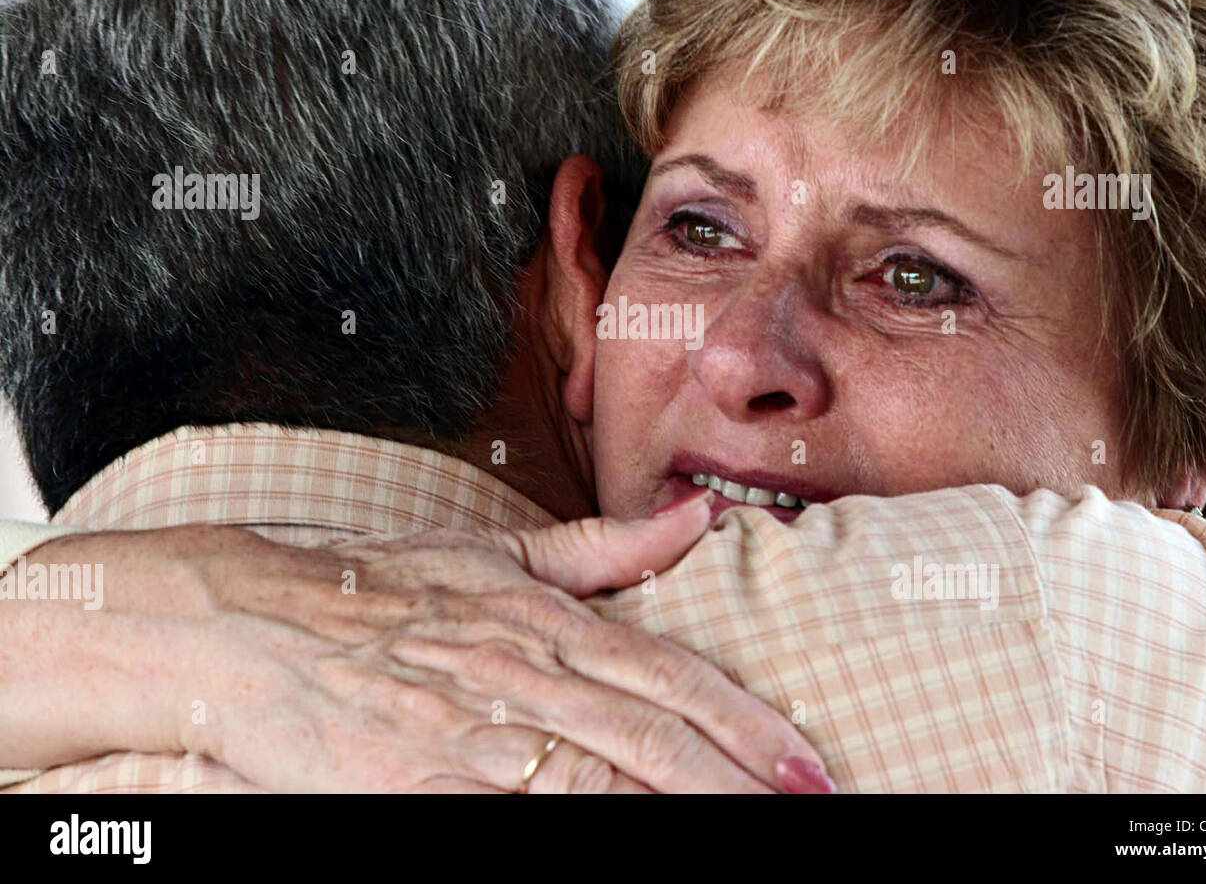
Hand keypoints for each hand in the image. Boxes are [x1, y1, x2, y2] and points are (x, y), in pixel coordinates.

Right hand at [124, 496, 831, 792]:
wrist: (247, 616)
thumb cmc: (374, 584)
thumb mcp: (492, 550)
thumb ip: (604, 544)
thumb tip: (698, 516)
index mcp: (543, 613)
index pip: (668, 671)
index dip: (744, 718)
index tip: (803, 760)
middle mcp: (520, 668)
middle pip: (652, 733)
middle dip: (739, 777)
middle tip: (811, 803)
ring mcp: (470, 728)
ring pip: (600, 778)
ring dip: (681, 806)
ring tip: (746, 828)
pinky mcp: (418, 781)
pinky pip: (517, 813)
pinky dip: (581, 823)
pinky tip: (623, 836)